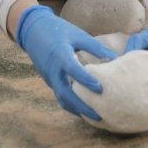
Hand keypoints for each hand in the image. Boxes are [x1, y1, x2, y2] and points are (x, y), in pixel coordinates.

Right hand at [15, 5, 116, 119]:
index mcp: (60, 55)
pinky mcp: (49, 81)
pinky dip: (72, 104)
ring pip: (62, 99)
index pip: (73, 70)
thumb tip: (114, 59)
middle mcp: (53, 70)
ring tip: (95, 117)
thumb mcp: (77, 35)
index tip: (101, 89)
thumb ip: (95, 47)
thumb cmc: (58, 30)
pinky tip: (85, 109)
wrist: (33, 31)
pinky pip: (60, 96)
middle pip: (65, 94)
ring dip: (77, 109)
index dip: (86, 80)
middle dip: (81, 106)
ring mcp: (49, 78)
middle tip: (99, 115)